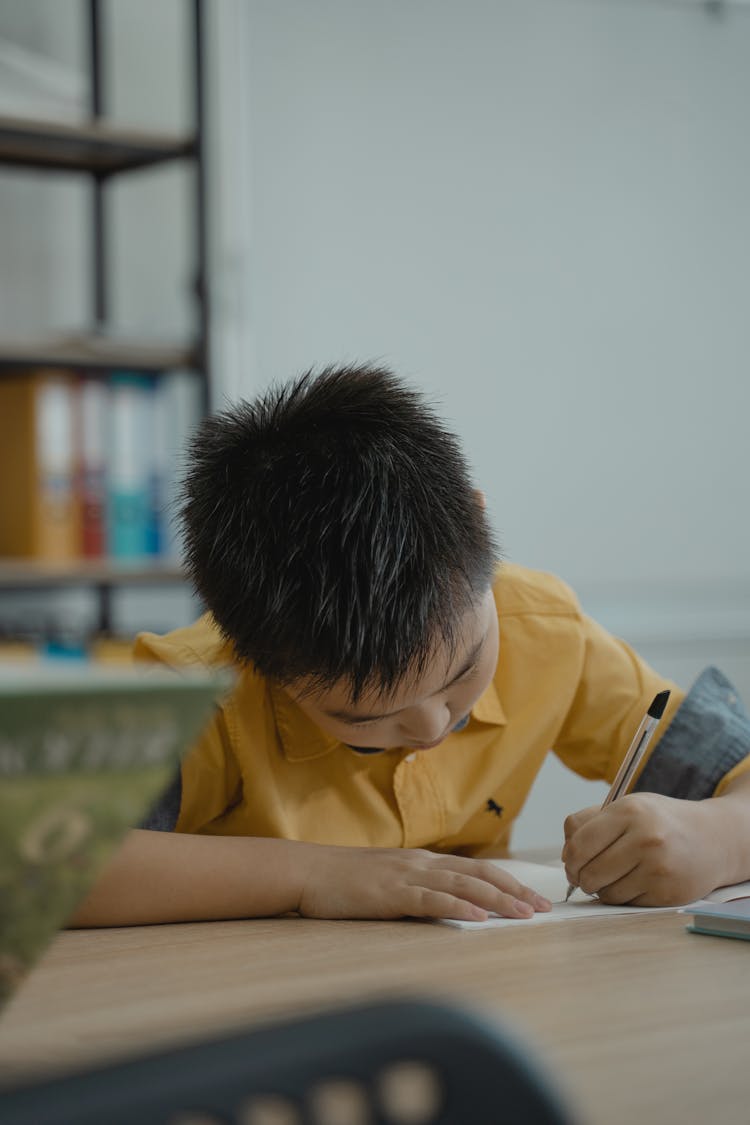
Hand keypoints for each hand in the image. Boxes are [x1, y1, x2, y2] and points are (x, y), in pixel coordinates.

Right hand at [297, 845, 551, 921]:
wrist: (310, 872)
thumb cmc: (347, 882)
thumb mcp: (391, 881)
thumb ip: (420, 889)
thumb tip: (450, 905)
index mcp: (425, 861)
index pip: (478, 869)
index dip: (510, 883)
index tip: (536, 899)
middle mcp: (423, 863)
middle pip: (480, 874)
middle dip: (516, 891)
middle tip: (544, 908)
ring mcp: (408, 876)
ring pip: (464, 884)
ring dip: (498, 900)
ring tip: (524, 913)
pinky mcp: (392, 893)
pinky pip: (431, 899)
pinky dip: (458, 906)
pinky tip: (478, 916)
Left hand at [562, 793, 723, 906]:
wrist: (712, 839)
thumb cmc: (660, 822)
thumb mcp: (627, 807)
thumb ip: (589, 822)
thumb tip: (565, 855)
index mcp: (629, 811)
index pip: (579, 843)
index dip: (569, 859)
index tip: (570, 864)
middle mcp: (645, 838)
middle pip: (589, 872)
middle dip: (581, 878)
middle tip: (585, 876)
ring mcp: (658, 867)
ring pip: (605, 892)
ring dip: (602, 889)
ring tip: (613, 876)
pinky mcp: (667, 892)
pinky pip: (626, 903)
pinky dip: (623, 897)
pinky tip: (634, 882)